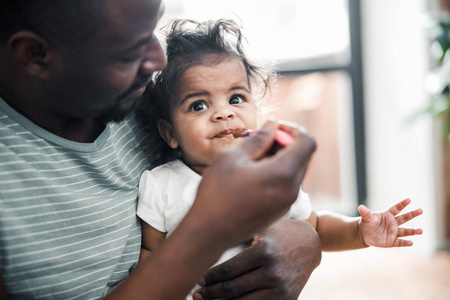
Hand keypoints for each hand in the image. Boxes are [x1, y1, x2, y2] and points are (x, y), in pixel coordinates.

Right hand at [191, 120, 315, 247]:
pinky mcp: (280, 210)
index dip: (293, 129)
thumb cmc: (217, 193)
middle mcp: (292, 189)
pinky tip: (252, 175)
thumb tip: (273, 124)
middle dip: (285, 142)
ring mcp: (288, 202)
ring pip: (295, 169)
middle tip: (259, 141)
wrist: (209, 232)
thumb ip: (259, 138)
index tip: (273, 128)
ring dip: (280, 157)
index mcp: (283, 174)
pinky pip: (287, 184)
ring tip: (251, 158)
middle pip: (303, 155)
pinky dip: (276, 172)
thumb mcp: (233, 157)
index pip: (307, 141)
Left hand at [192, 219, 320, 299]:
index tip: (199, 280)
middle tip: (197, 295)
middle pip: (232, 289)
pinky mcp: (287, 299)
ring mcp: (281, 288)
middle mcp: (273, 271)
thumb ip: (239, 238)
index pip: (229, 270)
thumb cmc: (279, 233)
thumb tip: (207, 247)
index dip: (210, 278)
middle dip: (211, 293)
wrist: (311, 244)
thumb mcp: (261, 229)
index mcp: (263, 251)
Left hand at [358, 198, 422, 246]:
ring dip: (413, 231)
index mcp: (388, 215)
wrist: (364, 235)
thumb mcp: (366, 218)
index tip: (409, 199)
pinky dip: (405, 243)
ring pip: (405, 231)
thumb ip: (365, 213)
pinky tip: (411, 242)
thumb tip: (360, 207)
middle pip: (404, 218)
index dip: (402, 204)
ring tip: (421, 230)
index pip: (396, 208)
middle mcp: (393, 223)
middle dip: (412, 214)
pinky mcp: (392, 241)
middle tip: (421, 210)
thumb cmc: (367, 223)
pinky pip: (400, 242)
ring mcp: (394, 232)